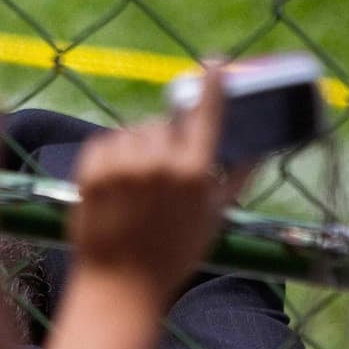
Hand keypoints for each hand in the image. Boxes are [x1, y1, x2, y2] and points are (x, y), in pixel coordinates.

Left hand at [68, 69, 245, 306]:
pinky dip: (111, 156)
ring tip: (137, 188)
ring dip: (137, 149)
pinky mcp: (91, 170)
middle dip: (166, 142)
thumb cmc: (173, 256)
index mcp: (194, 174)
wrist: (120, 287)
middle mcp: (158, 164)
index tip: (214, 61)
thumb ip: (235, 179)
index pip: (206, 115)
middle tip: (161, 178)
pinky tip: (116, 186)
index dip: (213, 86)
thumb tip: (257, 150)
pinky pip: (106, 143)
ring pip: (133, 133)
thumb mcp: (213, 219)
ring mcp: (121, 166)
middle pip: (165, 126)